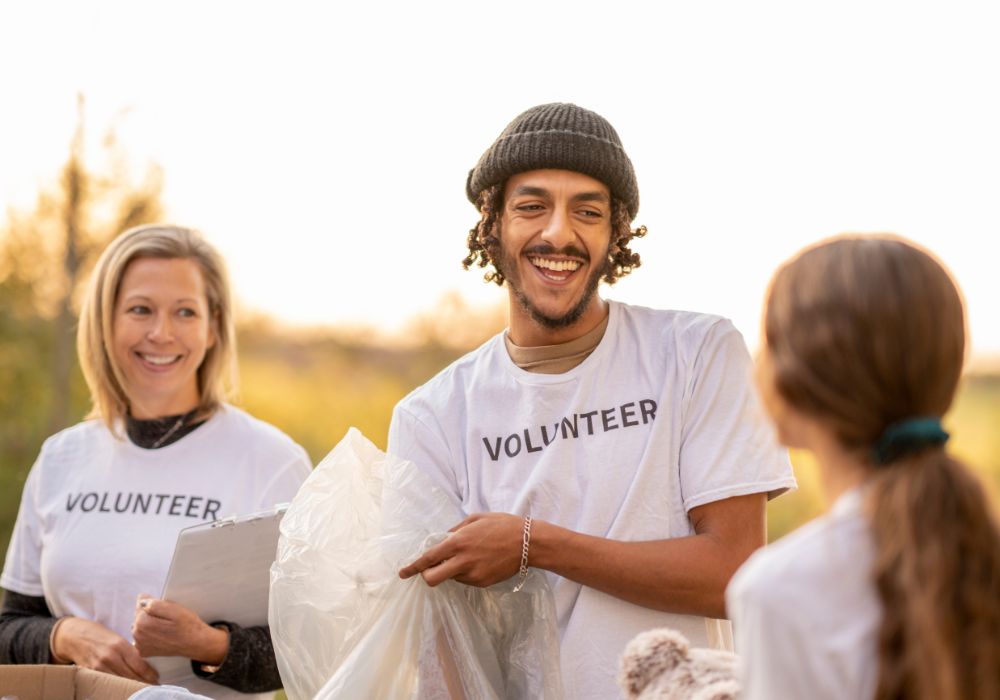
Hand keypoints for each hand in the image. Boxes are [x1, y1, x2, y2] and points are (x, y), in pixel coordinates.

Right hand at [51, 616, 158, 683]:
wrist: (74, 635)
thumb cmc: (99, 635)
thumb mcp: (117, 637)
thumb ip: (130, 649)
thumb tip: (146, 662)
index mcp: (120, 645)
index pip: (139, 664)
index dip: (150, 674)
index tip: (157, 679)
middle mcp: (110, 656)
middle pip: (131, 676)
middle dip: (143, 683)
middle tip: (154, 687)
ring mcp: (99, 666)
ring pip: (120, 682)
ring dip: (132, 687)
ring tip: (142, 690)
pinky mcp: (90, 673)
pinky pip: (107, 683)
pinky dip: (117, 686)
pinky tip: (124, 689)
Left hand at [132, 595, 228, 664]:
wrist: (196, 643)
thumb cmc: (187, 625)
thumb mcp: (174, 609)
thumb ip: (154, 604)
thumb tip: (141, 601)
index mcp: (143, 623)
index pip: (140, 604)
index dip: (154, 603)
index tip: (166, 609)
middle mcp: (137, 636)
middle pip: (138, 616)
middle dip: (150, 614)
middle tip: (168, 619)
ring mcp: (139, 645)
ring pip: (140, 626)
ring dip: (149, 624)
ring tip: (165, 627)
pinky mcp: (144, 652)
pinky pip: (142, 637)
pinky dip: (149, 635)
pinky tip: (162, 636)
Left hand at [398, 512, 524, 586]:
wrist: (528, 543)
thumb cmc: (502, 525)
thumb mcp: (475, 519)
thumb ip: (455, 529)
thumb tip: (443, 538)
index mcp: (458, 542)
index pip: (428, 558)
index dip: (412, 567)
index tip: (402, 573)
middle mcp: (462, 561)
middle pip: (432, 578)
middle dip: (426, 575)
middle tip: (431, 568)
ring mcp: (473, 575)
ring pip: (451, 578)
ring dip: (451, 570)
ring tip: (469, 556)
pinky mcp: (483, 582)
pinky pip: (466, 580)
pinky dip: (465, 572)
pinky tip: (479, 561)